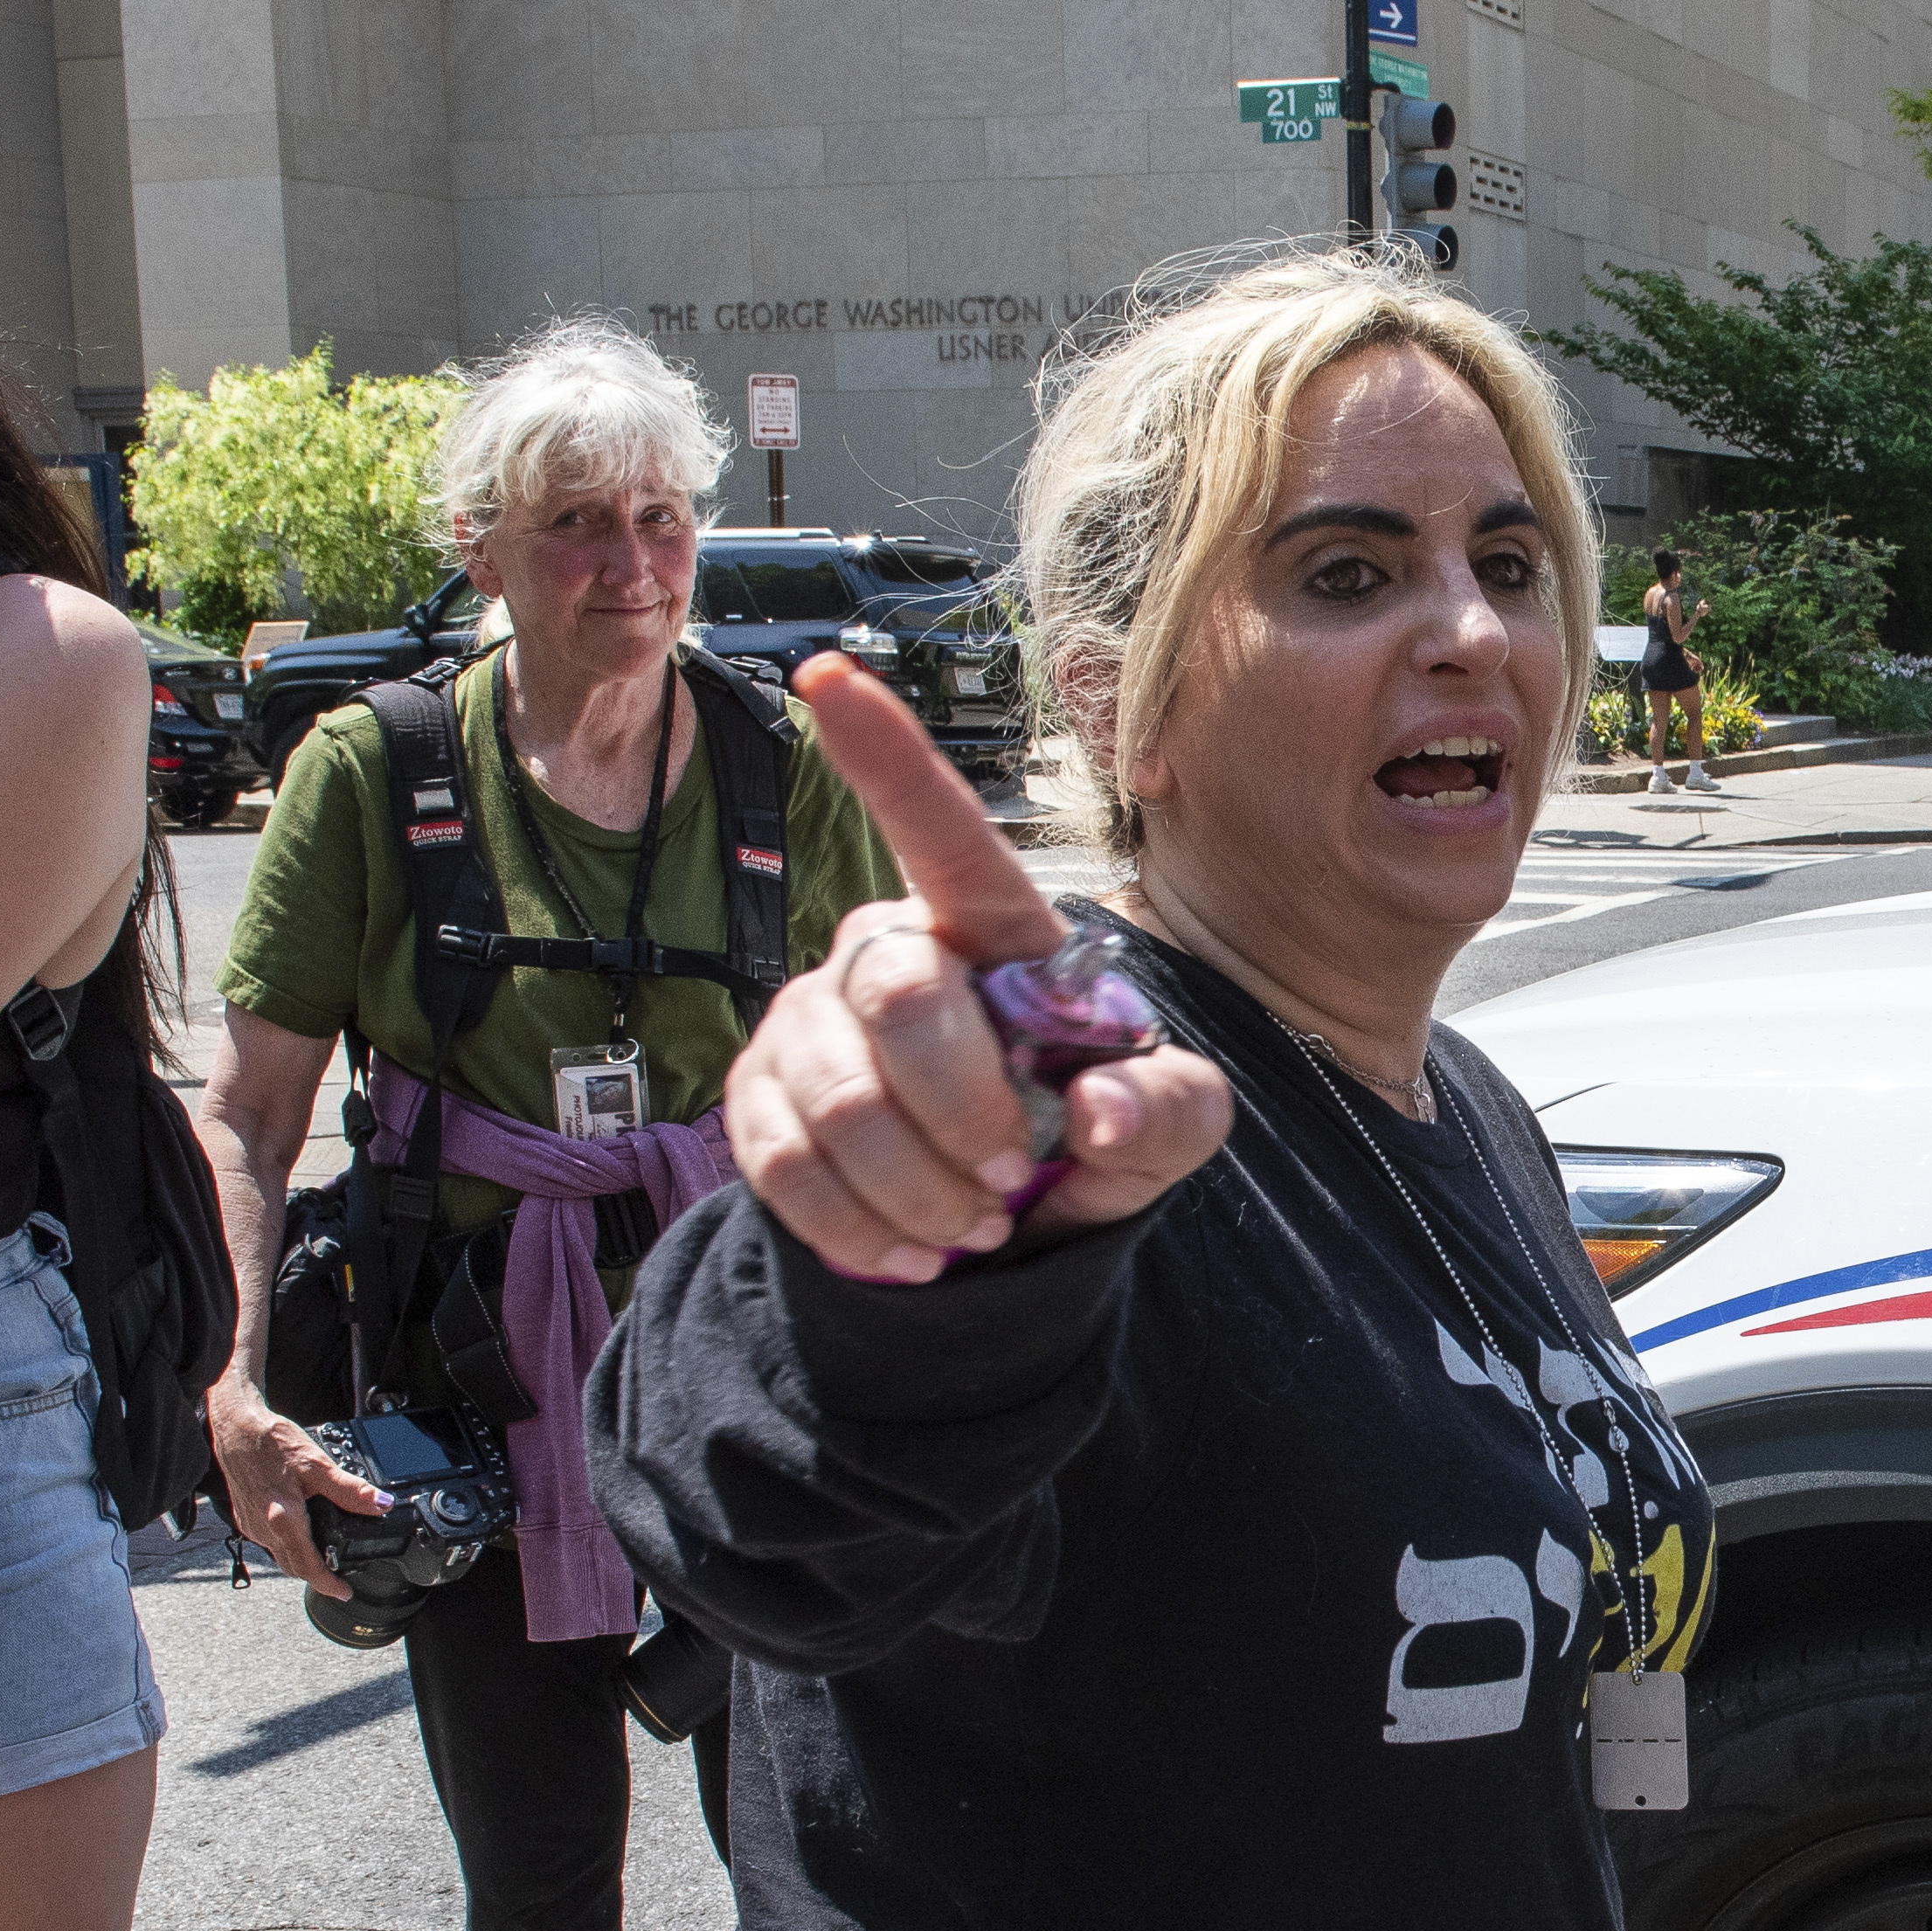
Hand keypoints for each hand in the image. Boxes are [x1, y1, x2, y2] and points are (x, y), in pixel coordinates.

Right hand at [206, 1386, 384, 1595]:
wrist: (235, 1427)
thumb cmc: (270, 1443)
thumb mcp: (317, 1465)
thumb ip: (350, 1490)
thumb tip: (380, 1505)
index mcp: (281, 1520)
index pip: (307, 1566)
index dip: (327, 1584)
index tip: (344, 1593)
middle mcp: (263, 1528)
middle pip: (292, 1566)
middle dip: (316, 1577)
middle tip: (339, 1580)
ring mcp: (251, 1524)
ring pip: (280, 1556)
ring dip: (301, 1563)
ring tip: (325, 1561)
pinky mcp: (245, 1516)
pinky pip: (270, 1542)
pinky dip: (289, 1547)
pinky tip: (302, 1536)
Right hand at [732, 657, 1232, 1281]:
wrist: (1012, 1224)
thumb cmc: (1093, 1133)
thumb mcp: (1171, 1125)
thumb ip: (1170, 1112)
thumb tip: (1097, 1113)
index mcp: (988, 927)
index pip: (935, 828)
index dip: (883, 752)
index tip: (827, 677)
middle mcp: (885, 953)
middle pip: (895, 997)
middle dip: (961, 1106)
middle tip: (1013, 1174)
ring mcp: (810, 1023)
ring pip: (835, 1099)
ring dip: (918, 1187)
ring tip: (976, 1224)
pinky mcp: (760, 1101)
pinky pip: (783, 1164)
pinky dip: (857, 1227)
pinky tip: (912, 1253)